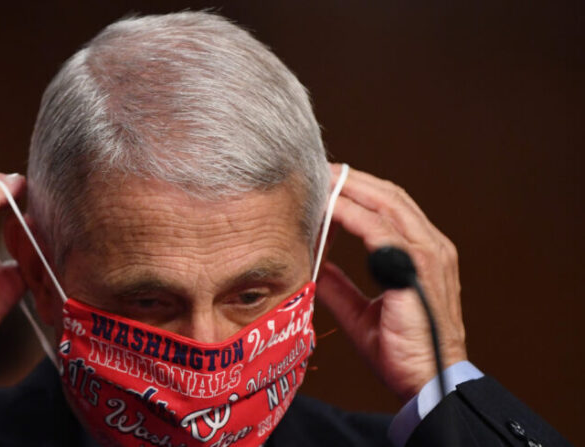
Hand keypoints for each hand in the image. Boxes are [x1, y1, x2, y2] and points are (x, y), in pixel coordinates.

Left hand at [316, 164, 466, 401]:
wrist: (425, 381)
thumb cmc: (399, 350)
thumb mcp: (359, 310)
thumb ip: (338, 284)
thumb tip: (312, 265)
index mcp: (422, 253)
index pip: (390, 207)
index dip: (357, 191)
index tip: (324, 183)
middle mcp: (431, 246)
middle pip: (389, 195)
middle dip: (351, 180)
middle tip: (317, 171)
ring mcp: (429, 255)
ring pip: (387, 204)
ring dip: (350, 189)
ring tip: (320, 180)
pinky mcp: (417, 269)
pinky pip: (381, 230)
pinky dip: (353, 215)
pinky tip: (329, 208)